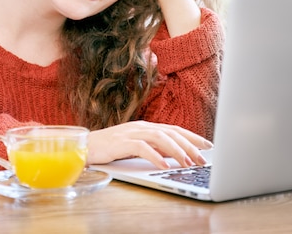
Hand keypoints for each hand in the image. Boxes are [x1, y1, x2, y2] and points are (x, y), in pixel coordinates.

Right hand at [86, 120, 212, 168]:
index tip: (208, 146)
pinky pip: (142, 147)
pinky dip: (155, 156)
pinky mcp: (120, 142)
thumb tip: (174, 154)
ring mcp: (130, 132)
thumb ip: (153, 148)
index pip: (173, 129)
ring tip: (188, 163)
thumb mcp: (135, 148)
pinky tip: (164, 165)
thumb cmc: (108, 149)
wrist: (83, 147)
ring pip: (160, 137)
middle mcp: (140, 126)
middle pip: (170, 132)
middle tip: (203, 159)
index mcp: (144, 126)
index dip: (192, 136)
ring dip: (176, 151)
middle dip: (190, 146)